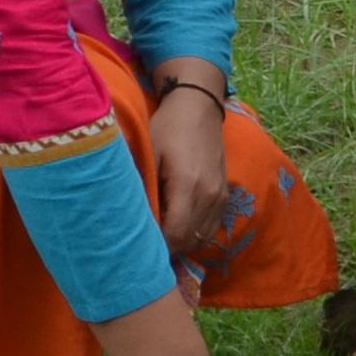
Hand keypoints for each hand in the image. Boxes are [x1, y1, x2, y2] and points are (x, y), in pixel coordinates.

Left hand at [145, 85, 249, 264]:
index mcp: (188, 184)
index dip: (157, 246)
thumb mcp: (148, 153)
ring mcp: (220, 196)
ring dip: (181, 243)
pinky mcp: (225, 195)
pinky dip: (194, 235)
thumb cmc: (167, 128)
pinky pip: (211, 228)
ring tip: (160, 239)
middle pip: (188, 241)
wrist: (199, 107)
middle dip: (166, 248)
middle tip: (145, 247)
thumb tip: (130, 221)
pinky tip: (177, 228)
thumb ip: (143, 187)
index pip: (175, 234)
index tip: (138, 247)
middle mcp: (209, 194)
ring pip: (201, 238)